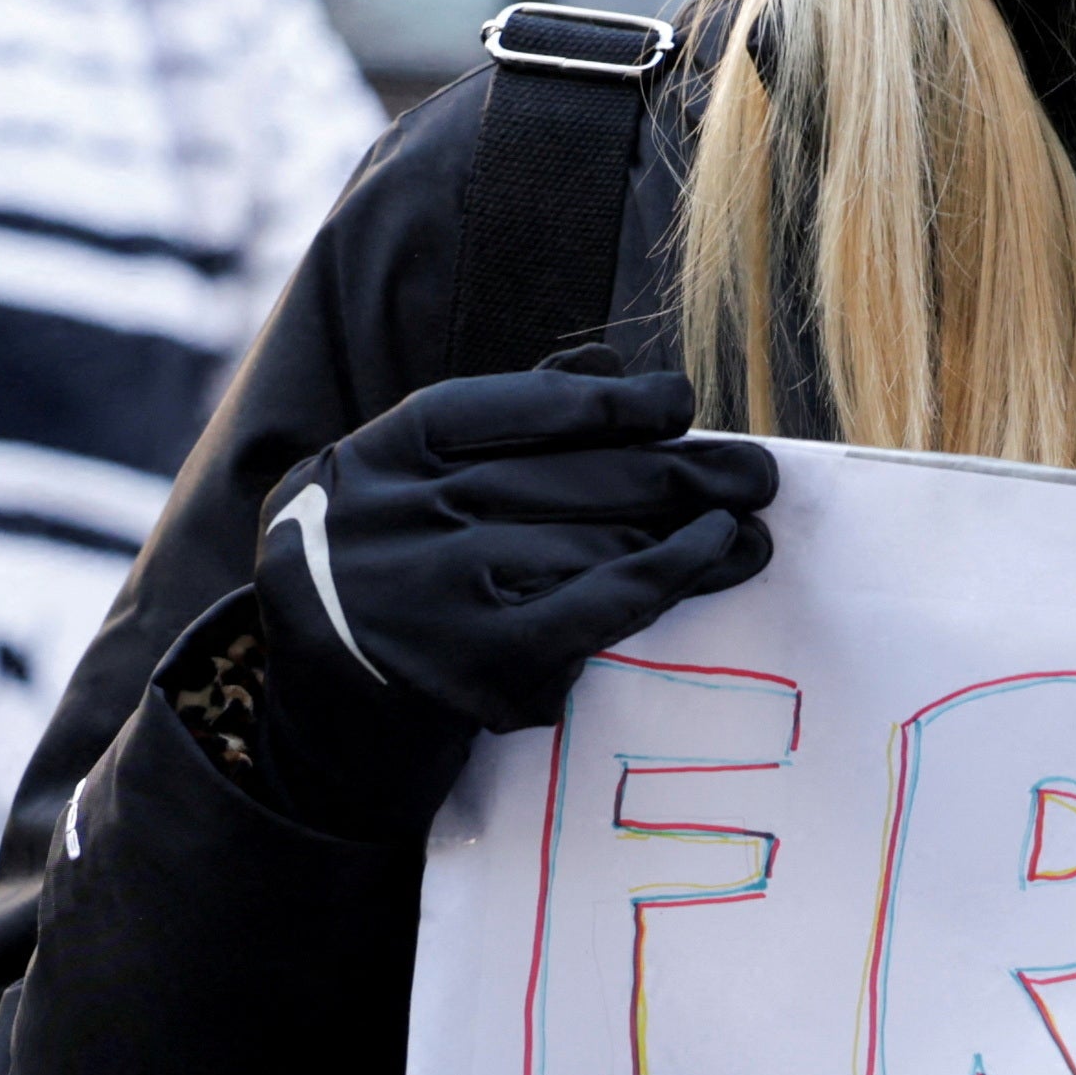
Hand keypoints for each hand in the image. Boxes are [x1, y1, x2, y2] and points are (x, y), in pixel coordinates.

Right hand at [239, 354, 776, 832]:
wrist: (316, 708)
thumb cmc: (385, 571)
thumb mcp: (405, 481)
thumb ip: (499, 421)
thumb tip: (609, 367)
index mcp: (384, 453)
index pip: (515, 410)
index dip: (608, 404)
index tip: (678, 403)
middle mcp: (405, 513)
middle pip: (569, 476)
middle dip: (680, 470)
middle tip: (758, 471)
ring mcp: (441, 589)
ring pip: (594, 539)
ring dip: (694, 527)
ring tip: (756, 522)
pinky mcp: (482, 662)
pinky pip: (600, 603)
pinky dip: (670, 571)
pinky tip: (717, 550)